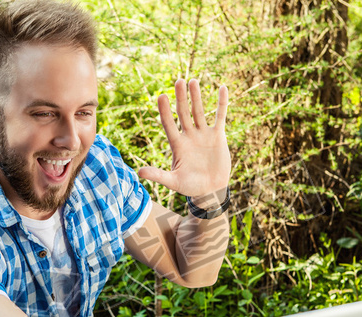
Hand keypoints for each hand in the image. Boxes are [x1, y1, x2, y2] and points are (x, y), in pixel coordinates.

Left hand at [138, 79, 230, 199]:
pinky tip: (222, 88)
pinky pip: (220, 117)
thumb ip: (158, 176)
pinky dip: (222, 103)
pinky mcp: (218, 136)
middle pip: (183, 113)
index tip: (161, 96)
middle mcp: (189, 136)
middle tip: (179, 81)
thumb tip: (139, 173)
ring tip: (193, 81)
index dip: (165, 111)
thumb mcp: (173, 182)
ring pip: (199, 112)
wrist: (210, 190)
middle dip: (181, 98)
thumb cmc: (190, 187)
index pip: (169, 124)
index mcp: (177, 145)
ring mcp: (203, 135)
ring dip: (196, 97)